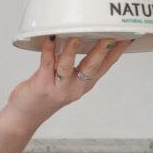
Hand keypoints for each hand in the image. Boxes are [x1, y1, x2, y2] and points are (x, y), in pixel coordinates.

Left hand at [6, 35, 133, 130]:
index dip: (116, 53)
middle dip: (101, 51)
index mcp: (84, 85)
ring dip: (72, 51)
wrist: (26, 115)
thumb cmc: (45, 96)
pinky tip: (50, 39)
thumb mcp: (67, 82)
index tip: (126, 39)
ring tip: (76, 37)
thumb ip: (75, 66)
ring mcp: (59, 87)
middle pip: (91, 67)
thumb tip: (80, 38)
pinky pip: (47, 63)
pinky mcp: (42, 84)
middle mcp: (75, 87)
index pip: (105, 67)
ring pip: (68, 67)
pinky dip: (48, 50)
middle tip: (109, 36)